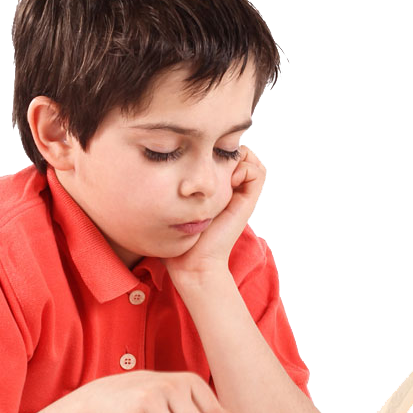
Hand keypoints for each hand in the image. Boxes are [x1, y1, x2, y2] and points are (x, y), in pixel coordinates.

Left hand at [165, 146, 266, 278]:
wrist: (193, 264)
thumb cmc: (176, 240)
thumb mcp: (169, 207)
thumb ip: (166, 191)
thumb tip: (154, 167)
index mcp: (213, 190)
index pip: (220, 155)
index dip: (212, 148)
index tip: (194, 155)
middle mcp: (228, 190)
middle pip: (238, 154)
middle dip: (225, 148)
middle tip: (208, 158)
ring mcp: (239, 196)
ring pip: (251, 160)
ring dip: (238, 156)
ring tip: (219, 168)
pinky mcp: (246, 203)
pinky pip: (258, 173)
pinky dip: (246, 167)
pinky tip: (228, 178)